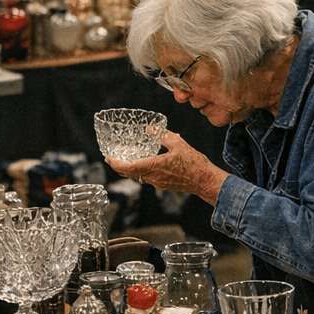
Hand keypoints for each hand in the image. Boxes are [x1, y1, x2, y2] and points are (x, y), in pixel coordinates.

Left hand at [109, 131, 229, 204]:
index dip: (116, 164)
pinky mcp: (163, 185)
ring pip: (138, 177)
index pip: (129, 167)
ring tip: (126, 160)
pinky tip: (144, 164)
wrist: (204, 180)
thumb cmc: (194, 164)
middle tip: (112, 159)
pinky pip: (147, 178)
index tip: (108, 158)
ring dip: (130, 169)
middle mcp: (153, 177)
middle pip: (130, 174)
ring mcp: (158, 183)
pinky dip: (141, 171)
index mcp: (155, 167)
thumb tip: (150, 129)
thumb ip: (162, 135)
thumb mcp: (178, 143)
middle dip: (120, 166)